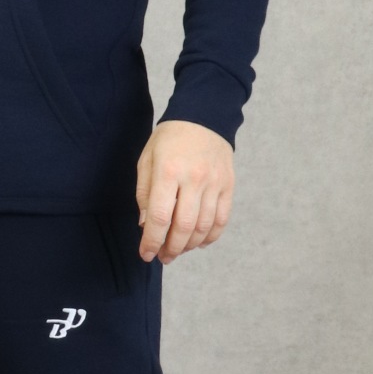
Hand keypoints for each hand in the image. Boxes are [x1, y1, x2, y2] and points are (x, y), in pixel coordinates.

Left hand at [135, 120, 234, 263]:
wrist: (204, 116)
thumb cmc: (169, 139)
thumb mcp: (147, 160)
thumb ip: (145, 194)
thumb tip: (146, 226)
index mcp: (168, 171)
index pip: (160, 217)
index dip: (151, 241)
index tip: (146, 254)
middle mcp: (194, 179)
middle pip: (183, 226)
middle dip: (171, 248)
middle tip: (163, 257)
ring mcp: (214, 183)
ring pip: (204, 227)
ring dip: (189, 245)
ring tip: (178, 250)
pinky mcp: (228, 185)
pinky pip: (222, 219)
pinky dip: (210, 236)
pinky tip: (198, 242)